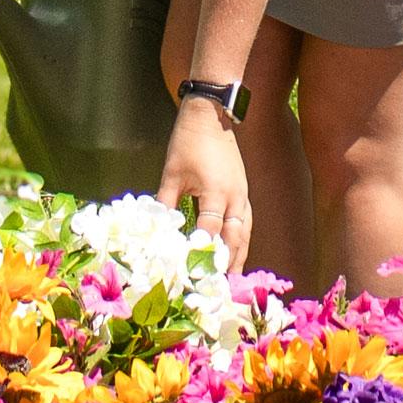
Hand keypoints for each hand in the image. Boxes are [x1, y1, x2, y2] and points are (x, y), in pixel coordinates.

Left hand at [159, 99, 252, 271]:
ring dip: (240, 254)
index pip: (209, 232)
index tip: (193, 276)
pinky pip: (246, 221)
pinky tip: (237, 249)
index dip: (202, 255)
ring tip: (235, 277)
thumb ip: (165, 204)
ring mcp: (242, 193)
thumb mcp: (171, 174)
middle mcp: (235, 197)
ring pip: (245, 231)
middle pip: (235, 238)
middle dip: (229, 263)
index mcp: (216, 193)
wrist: (211, 115)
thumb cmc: (188, 142)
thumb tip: (156, 231)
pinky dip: (242, 238)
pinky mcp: (243, 190)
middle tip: (222, 287)